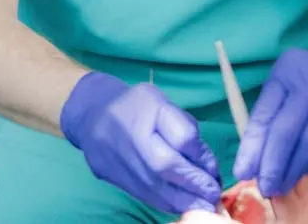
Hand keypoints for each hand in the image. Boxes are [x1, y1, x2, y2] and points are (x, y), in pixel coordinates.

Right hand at [60, 72, 222, 214]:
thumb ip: (184, 126)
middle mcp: (135, 138)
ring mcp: (125, 163)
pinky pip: (148, 197)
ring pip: (158, 188)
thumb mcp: (162, 101)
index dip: (202, 155)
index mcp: (149, 110)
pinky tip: (184, 204)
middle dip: (196, 183)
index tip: (213, 167)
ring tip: (205, 205)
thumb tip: (204, 159)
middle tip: (214, 193)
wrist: (93, 116)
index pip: (182, 137)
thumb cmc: (135, 106)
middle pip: (169, 166)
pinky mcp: (119, 181)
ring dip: (186, 200)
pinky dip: (169, 204)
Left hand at [233, 34, 307, 197]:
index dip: (252, 145)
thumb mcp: (284, 81)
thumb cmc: (307, 77)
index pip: (264, 113)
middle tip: (264, 187)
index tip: (242, 170)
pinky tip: (306, 171)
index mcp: (284, 75)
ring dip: (293, 170)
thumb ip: (270, 111)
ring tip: (281, 186)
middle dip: (272, 165)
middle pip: (286, 131)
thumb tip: (255, 154)